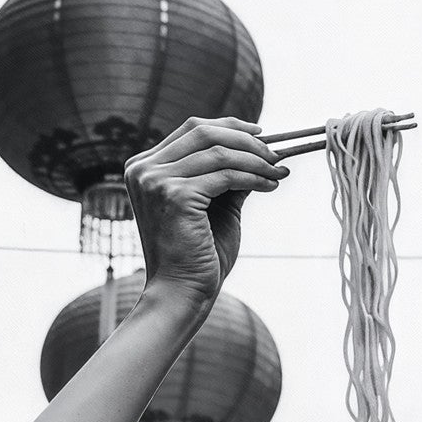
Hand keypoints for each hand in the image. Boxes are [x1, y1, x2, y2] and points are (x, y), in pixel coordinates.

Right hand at [124, 116, 287, 307]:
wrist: (181, 294)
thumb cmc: (196, 257)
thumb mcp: (213, 207)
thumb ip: (226, 177)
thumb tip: (258, 152)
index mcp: (144, 167)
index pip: (191, 130)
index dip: (228, 128)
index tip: (259, 135)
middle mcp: (144, 169)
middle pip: (202, 131)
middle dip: (245, 139)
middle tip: (275, 153)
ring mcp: (156, 180)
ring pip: (217, 152)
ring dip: (255, 159)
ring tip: (278, 172)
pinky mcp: (174, 195)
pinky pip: (224, 174)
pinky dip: (252, 176)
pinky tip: (269, 185)